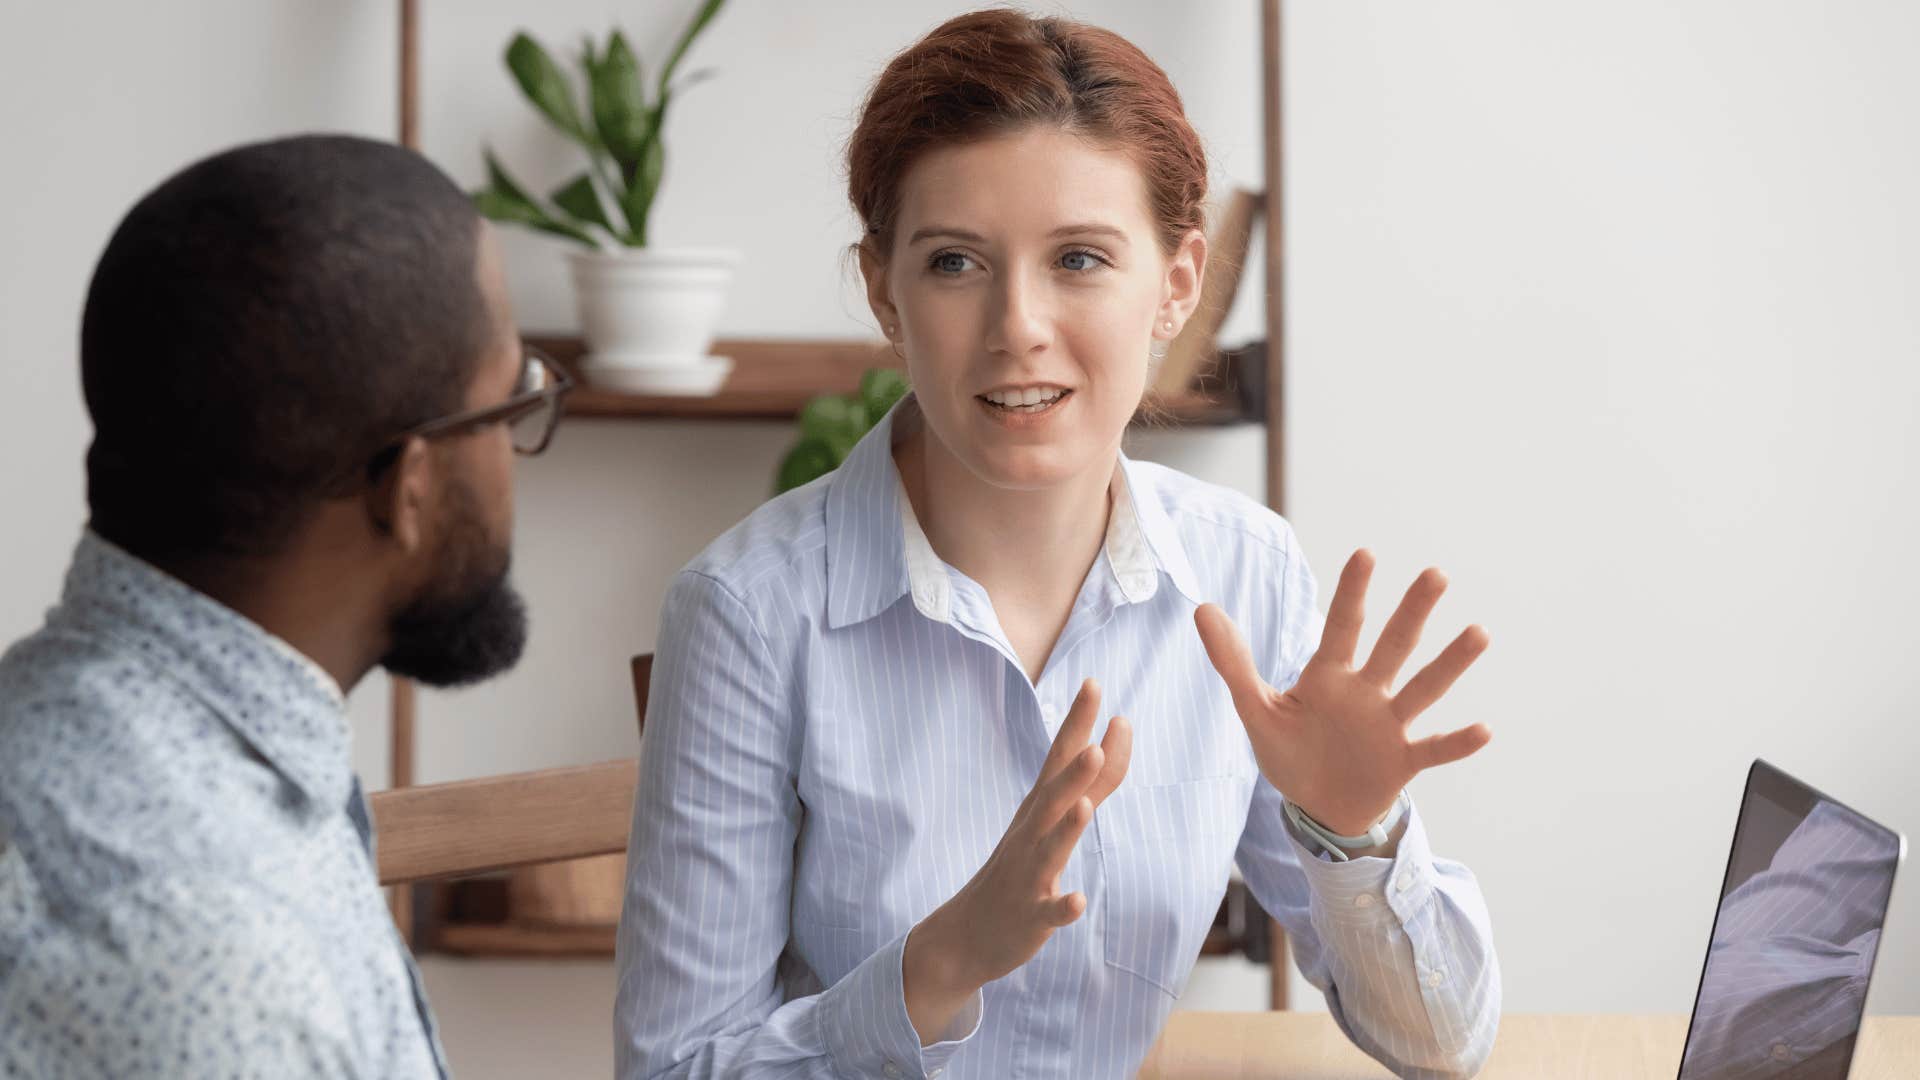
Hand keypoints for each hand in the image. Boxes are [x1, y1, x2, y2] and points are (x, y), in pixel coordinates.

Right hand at [903, 678, 1130, 1041]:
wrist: (967, 935)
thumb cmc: (1019, 870)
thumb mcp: (1052, 822)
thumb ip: (1091, 784)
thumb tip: (1113, 737)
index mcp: (1038, 810)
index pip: (1059, 758)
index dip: (1077, 723)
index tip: (1094, 683)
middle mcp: (1030, 835)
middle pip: (1053, 796)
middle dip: (1076, 768)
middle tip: (1100, 734)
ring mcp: (1027, 876)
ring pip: (1049, 848)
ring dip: (1068, 828)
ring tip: (1085, 805)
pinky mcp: (1029, 917)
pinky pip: (1047, 912)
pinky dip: (1062, 907)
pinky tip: (1077, 901)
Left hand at [1194, 549, 1489, 836]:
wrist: (1316, 806)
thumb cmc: (1290, 752)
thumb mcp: (1256, 709)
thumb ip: (1233, 662)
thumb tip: (1202, 608)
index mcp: (1329, 676)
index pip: (1341, 627)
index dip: (1351, 593)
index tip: (1366, 553)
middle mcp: (1366, 692)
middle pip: (1392, 645)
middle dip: (1412, 611)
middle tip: (1436, 574)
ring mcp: (1388, 725)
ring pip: (1423, 689)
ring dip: (1449, 663)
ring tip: (1478, 632)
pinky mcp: (1402, 761)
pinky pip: (1434, 749)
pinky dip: (1457, 743)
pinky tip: (1484, 729)